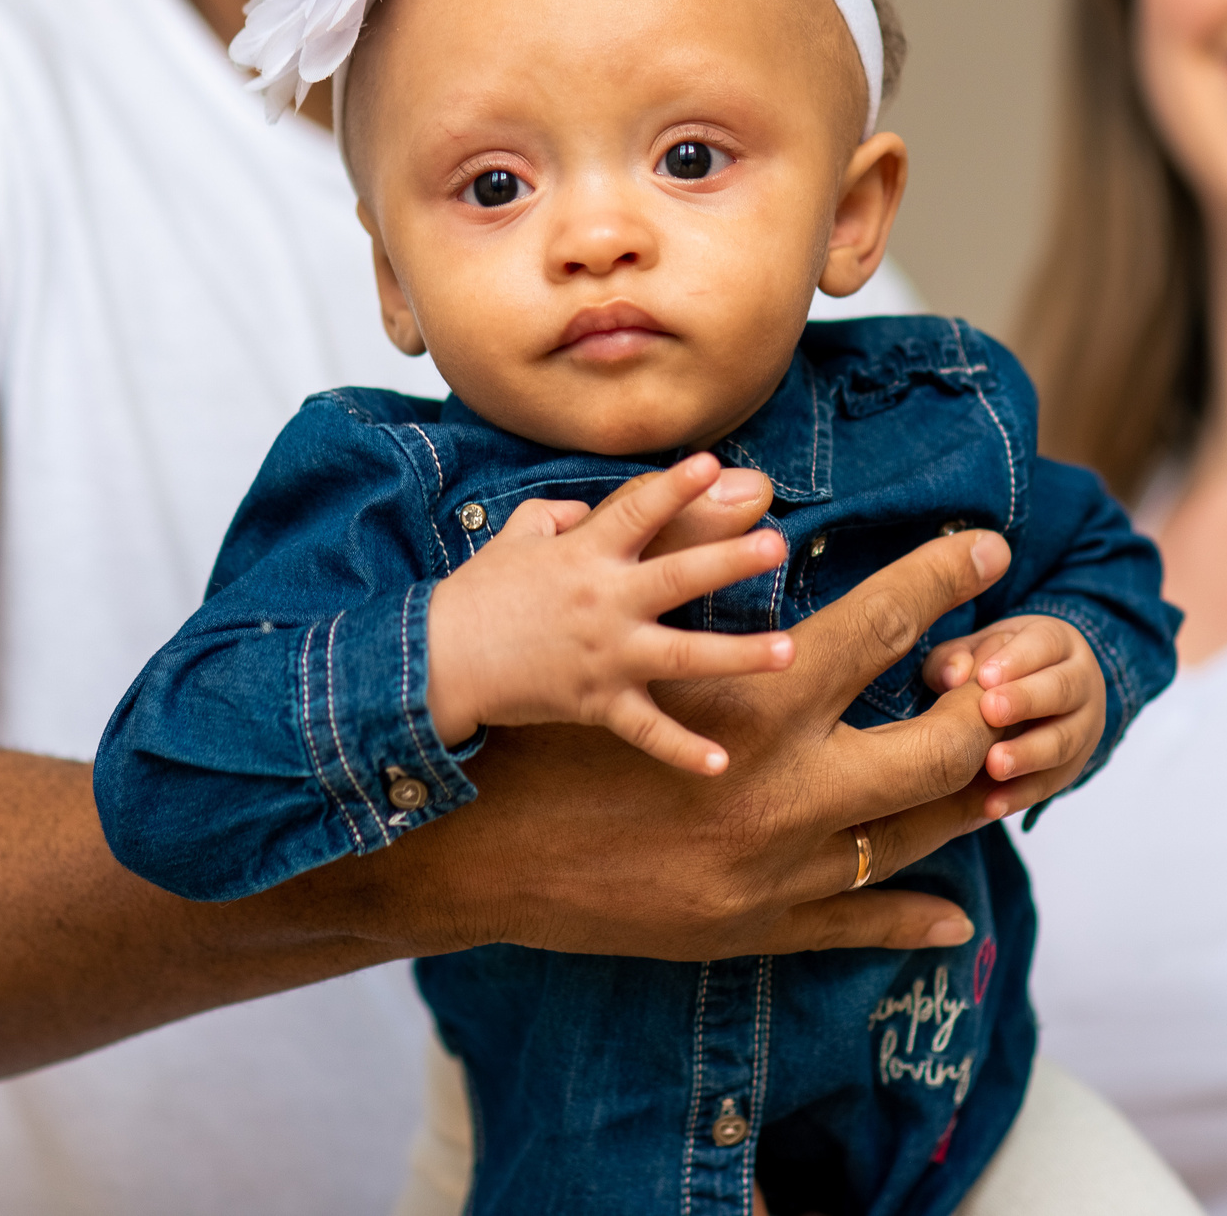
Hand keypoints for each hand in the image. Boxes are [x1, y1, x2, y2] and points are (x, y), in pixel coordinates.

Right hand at [328, 506, 1021, 961]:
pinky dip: (910, 917)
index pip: (879, 622)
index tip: (986, 548)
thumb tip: (739, 481)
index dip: (940, 579)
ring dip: (965, 805)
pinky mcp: (748, 922)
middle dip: (982, 705)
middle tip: (1010, 678)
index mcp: (754, 698)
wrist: (477, 851)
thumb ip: (678, 540)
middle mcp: (784, 784)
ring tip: (1009, 776)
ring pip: (908, 838)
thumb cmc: (538, 719)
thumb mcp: (609, 624)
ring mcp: (774, 865)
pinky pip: (851, 923)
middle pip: (932, 745)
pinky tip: (957, 918)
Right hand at [425, 452, 796, 772]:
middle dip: (731, 559)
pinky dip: (682, 750)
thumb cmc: (475, 595)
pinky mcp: (597, 703)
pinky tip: (722, 763)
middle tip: (777, 545)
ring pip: (685, 656)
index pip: (637, 511)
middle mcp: (604, 602)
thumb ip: (556, 514)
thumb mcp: (513, 537)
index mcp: (585, 555)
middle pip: (679, 576)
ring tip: (789, 651)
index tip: (712, 462)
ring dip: (740, 655)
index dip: (674, 485)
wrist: (437, 662)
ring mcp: (606, 656)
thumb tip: (584, 509)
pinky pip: (646, 731)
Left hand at [922, 616, 1106, 817]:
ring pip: (1065, 740)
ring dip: (1029, 755)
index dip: (1017, 660)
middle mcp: (1082, 681)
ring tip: (993, 765)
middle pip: (1063, 690)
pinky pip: (1052, 783)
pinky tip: (991, 805)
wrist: (1032, 696)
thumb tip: (952, 674)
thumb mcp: (973, 652)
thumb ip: (955, 658)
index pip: (1045, 644)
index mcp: (1059, 642)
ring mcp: (1085, 726)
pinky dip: (1021, 795)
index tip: (984, 677)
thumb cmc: (996, 667)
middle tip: (990, 712)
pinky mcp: (1075, 765)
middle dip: (1027, 701)